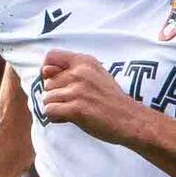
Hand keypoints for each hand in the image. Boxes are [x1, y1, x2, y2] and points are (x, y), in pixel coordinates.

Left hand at [33, 51, 149, 147]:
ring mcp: (78, 91)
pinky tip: (71, 119)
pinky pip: (49, 111)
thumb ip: (71, 70)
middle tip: (78, 102)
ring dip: (58, 108)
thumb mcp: (96, 76)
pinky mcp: (76, 108)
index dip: (48, 70)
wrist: (132, 120)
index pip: (51, 56)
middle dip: (57, 95)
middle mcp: (80, 73)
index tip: (57, 81)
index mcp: (85, 62)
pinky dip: (56, 118)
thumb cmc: (113, 100)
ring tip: (77, 111)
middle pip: (48, 84)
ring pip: (47, 98)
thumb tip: (44, 72)